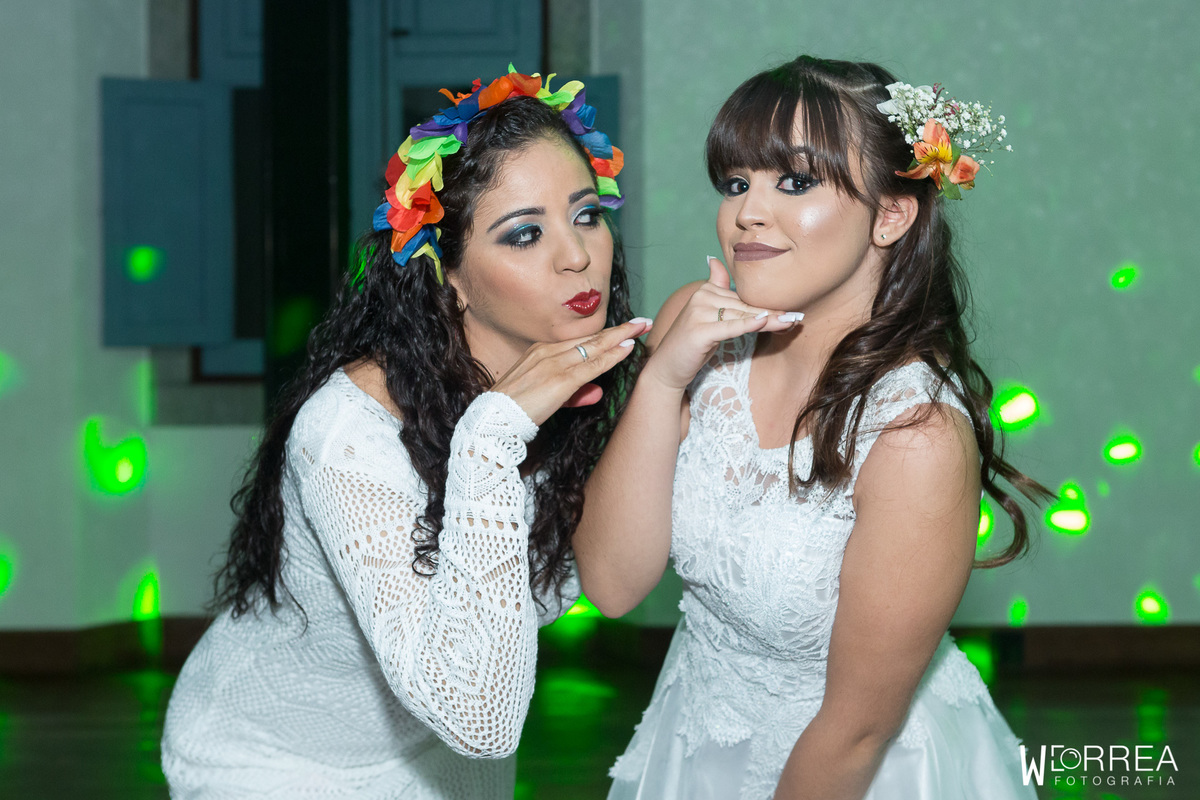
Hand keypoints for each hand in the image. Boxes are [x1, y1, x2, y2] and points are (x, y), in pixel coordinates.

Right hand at [491, 318, 651, 425]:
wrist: (492, 421)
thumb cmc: (514, 412)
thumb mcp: (546, 398)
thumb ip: (574, 394)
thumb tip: (597, 393)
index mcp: (540, 352)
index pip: (578, 341)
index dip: (603, 335)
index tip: (622, 330)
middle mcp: (547, 352)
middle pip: (589, 339)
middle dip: (618, 330)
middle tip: (641, 322)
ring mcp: (553, 364)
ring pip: (594, 347)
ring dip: (621, 336)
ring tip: (641, 328)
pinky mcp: (560, 380)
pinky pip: (593, 365)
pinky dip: (612, 355)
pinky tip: (628, 349)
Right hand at [644, 257, 801, 391]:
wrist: (667, 368)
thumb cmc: (691, 344)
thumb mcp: (706, 315)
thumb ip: (715, 288)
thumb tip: (714, 259)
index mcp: (706, 291)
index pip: (743, 298)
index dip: (766, 305)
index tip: (790, 308)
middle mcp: (701, 297)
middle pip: (745, 306)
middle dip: (772, 313)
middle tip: (797, 317)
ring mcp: (699, 312)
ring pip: (742, 315)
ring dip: (769, 320)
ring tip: (791, 322)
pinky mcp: (699, 330)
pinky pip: (730, 326)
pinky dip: (748, 324)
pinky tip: (766, 320)